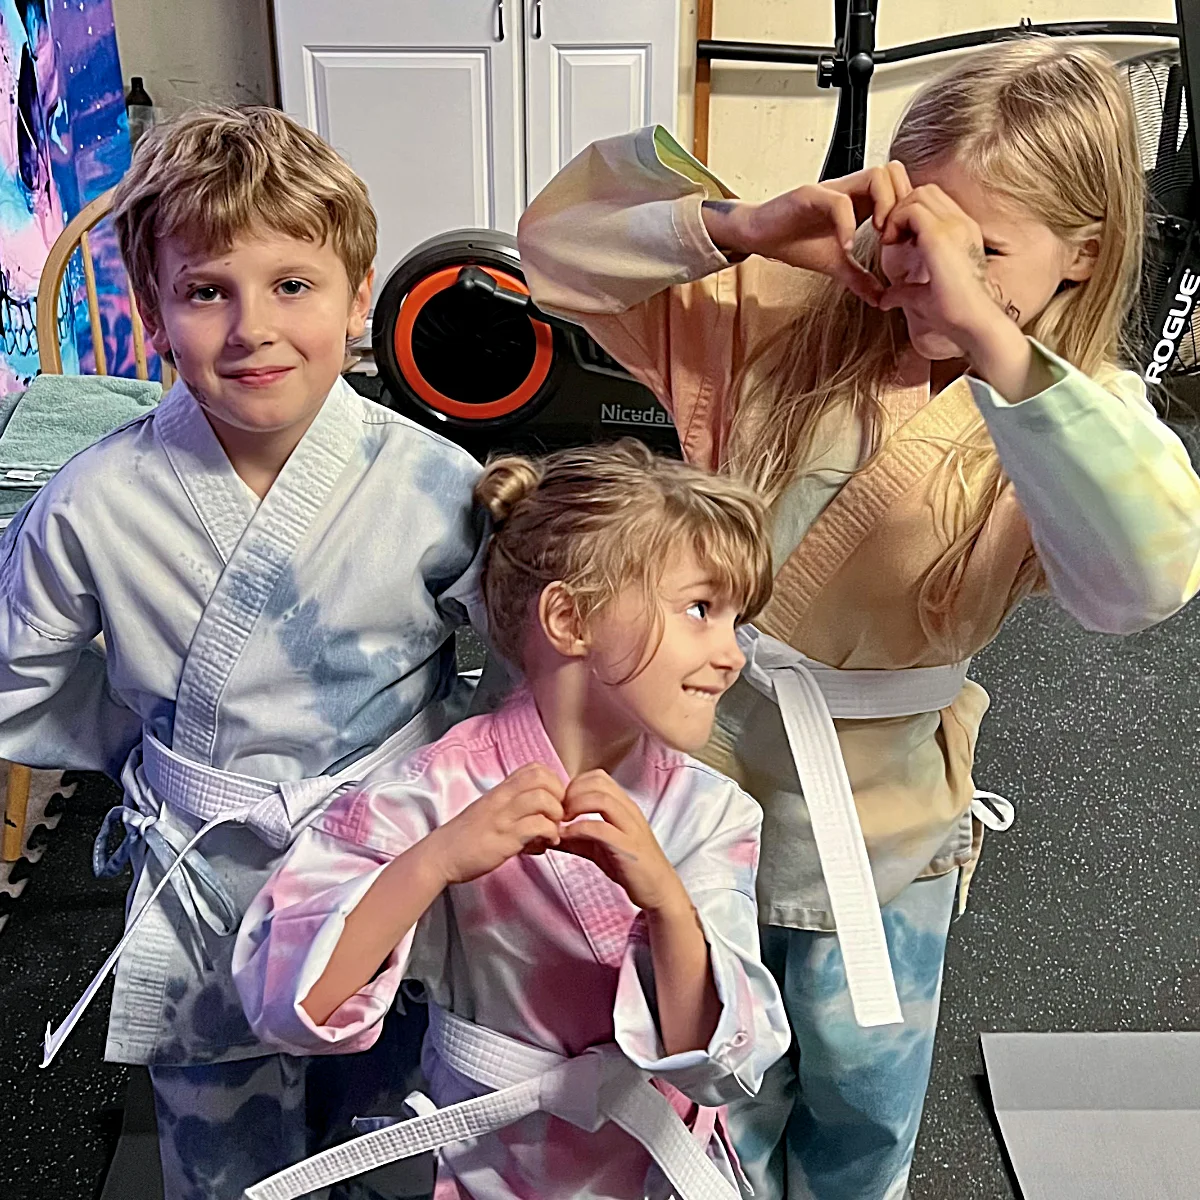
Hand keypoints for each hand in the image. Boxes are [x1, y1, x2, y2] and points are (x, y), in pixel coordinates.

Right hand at [426, 764, 564, 885]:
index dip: (553, 783)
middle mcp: (502, 799)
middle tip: (557, 816)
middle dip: (559, 797)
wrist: (441, 856)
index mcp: (500, 790)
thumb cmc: (466, 837)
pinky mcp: (504, 838)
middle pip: (543, 778)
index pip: (535, 768)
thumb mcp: (490, 811)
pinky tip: (544, 845)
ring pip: (543, 799)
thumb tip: (541, 815)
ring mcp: (503, 817)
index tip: (554, 802)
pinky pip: (537, 826)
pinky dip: (549, 835)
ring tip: (552, 831)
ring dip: (555, 816)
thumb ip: (513, 808)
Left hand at [556, 771, 688, 913]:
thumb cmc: (631, 866)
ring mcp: (630, 827)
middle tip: (558, 811)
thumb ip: (578, 838)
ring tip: (562, 822)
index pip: (597, 777)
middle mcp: (629, 811)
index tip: (560, 803)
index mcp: (624, 806)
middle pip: (597, 782)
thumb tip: (551, 834)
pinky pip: (600, 828)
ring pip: (601, 799)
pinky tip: (567, 837)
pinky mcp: (627, 847)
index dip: (574, 785)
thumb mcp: (600, 847)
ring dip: (575, 806)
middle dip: (571, 792)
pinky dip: (578, 829)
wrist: (659, 889)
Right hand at [703, 162, 911, 305]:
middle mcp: (850, 189)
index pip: (901, 188)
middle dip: (901, 206)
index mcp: (860, 202)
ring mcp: (832, 189)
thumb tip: (879, 298)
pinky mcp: (810, 195)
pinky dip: (848, 225)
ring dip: (883, 206)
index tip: (901, 244)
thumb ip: (859, 277)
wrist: (759, 235)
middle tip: (892, 238)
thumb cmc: (794, 241)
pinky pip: (839, 202)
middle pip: (895, 173)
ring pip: (876, 176)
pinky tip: (846, 247)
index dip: (908, 213)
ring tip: (876, 237)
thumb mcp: (834, 264)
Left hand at [877, 183, 1018, 360]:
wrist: (973, 322)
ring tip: (889, 240)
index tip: (896, 240)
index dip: (908, 214)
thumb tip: (884, 300)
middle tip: (889, 237)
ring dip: (897, 214)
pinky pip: (911, 209)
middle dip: (901, 208)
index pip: (933, 201)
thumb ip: (904, 292)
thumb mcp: (922, 297)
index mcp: (962, 233)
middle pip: (924, 191)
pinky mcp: (942, 235)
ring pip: (918, 194)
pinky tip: (889, 243)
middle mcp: (961, 224)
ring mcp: (955, 226)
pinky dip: (895, 221)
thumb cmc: (955, 314)